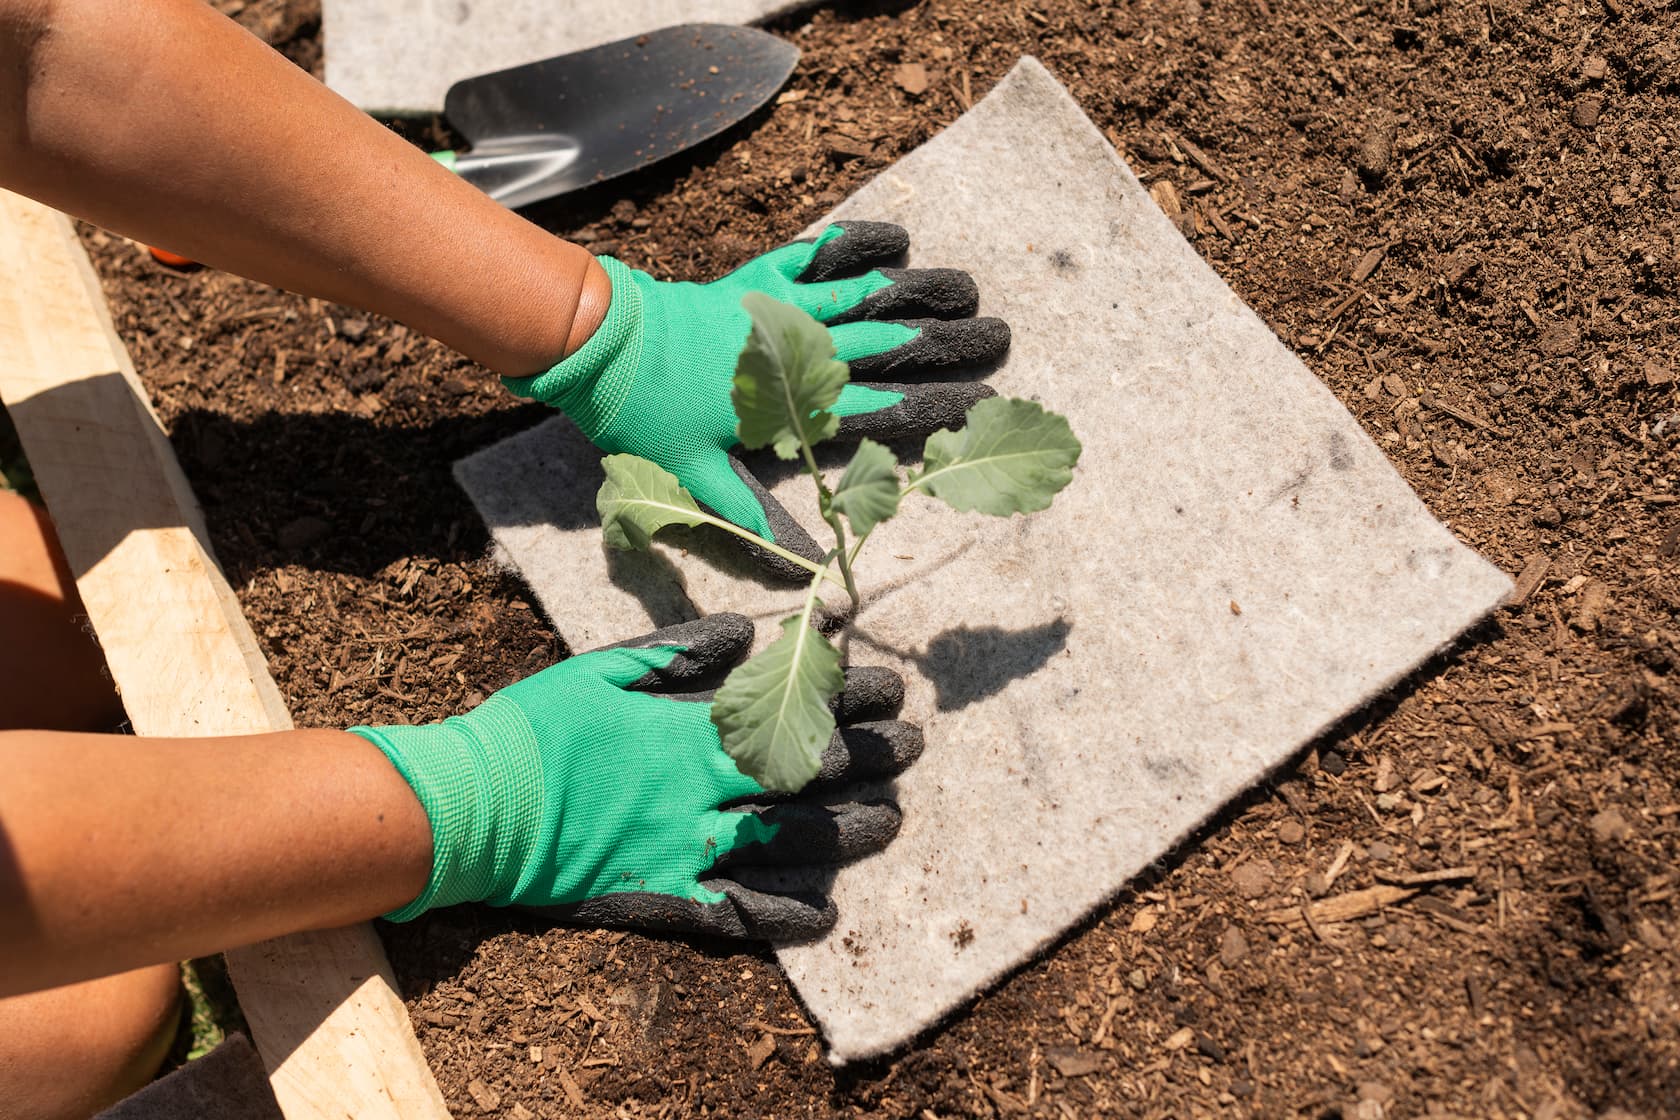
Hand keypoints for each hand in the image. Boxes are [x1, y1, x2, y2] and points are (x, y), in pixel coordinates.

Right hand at [350, 614, 920, 939]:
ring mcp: (685, 848)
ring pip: (787, 843)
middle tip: (915, 747)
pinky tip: (825, 916)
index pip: (789, 712)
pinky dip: (783, 916)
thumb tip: (747, 632)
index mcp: (688, 731)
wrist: (473, 807)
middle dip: (869, 759)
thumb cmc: (534, 728)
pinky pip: (736, 913)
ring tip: (893, 822)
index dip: (848, 700)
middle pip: (804, 778)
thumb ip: (681, 651)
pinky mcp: (662, 895)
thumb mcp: (603, 667)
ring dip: (846, 833)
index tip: (893, 687)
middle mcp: (700, 791)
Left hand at [505, 221, 1009, 576]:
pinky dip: (855, 247)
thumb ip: (752, 516)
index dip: (934, 404)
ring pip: (863, 299)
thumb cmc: (643, 415)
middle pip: (886, 348)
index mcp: (792, 404)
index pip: (879, 406)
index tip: (983, 402)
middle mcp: (798, 353)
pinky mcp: (756, 279)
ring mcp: (780, 309)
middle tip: (1001, 338)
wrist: (600, 342)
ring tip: (969, 290)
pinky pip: (815, 257)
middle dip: (946, 346)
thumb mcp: (695, 476)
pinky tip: (894, 241)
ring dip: (919, 293)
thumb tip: (801, 565)